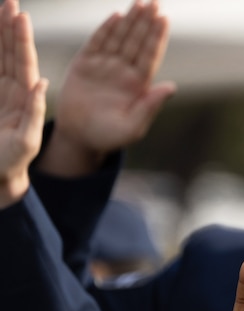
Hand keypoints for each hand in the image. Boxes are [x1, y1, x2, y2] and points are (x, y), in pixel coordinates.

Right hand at [0, 0, 47, 205]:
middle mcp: (14, 91)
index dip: (21, 39)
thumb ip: (34, 112)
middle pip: (11, 52)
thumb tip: (42, 82)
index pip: (24, 62)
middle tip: (9, 1)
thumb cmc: (12, 163)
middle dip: (10, 27)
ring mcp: (0, 91)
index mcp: (26, 99)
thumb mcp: (26, 140)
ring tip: (2, 9)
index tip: (20, 16)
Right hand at [39, 0, 174, 176]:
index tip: (164, 19)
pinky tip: (116, 17)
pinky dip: (106, 30)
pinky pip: (97, 43)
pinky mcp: (84, 64)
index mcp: (139, 84)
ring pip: (120, 38)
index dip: (156, 37)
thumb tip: (171, 87)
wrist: (80, 137)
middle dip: (146, 22)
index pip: (150, 55)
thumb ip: (150, 106)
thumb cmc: (109, 136)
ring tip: (139, 3)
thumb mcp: (133, 127)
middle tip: (154, 1)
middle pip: (137, 41)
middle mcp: (124, 71)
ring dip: (130, 20)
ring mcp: (105, 66)